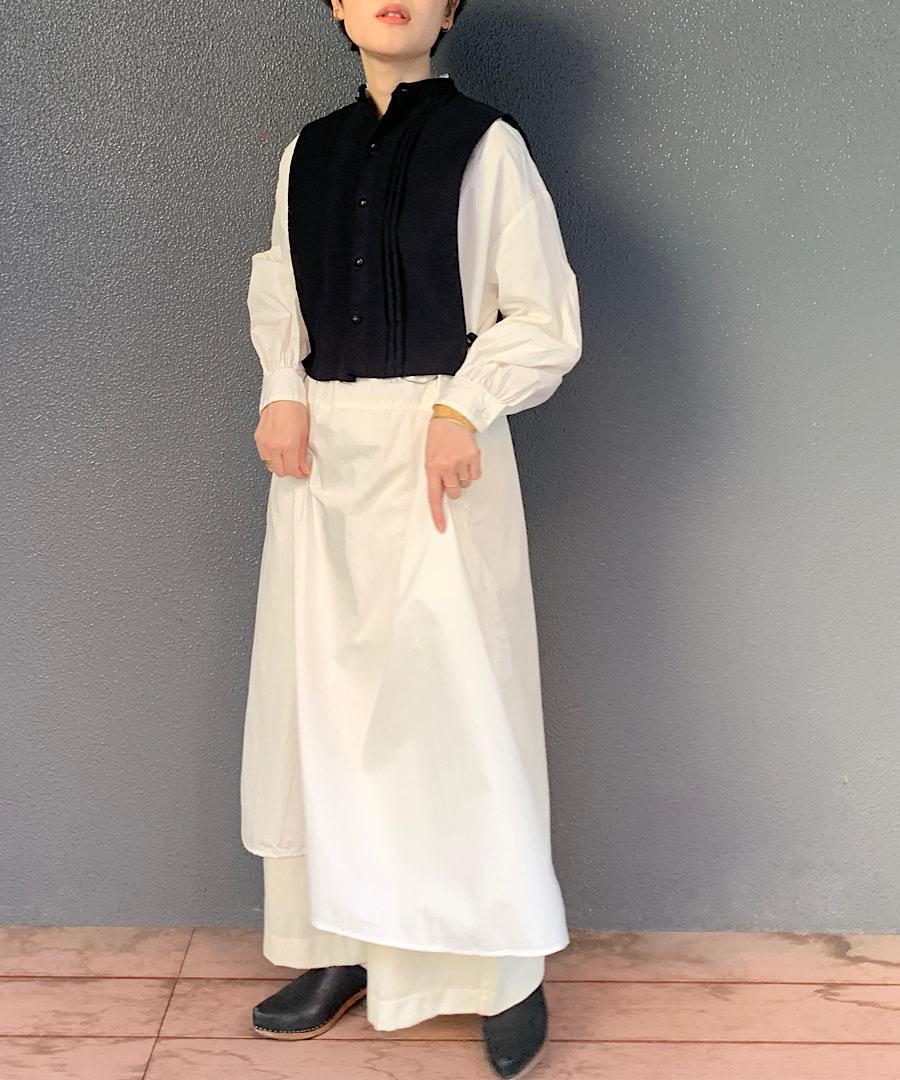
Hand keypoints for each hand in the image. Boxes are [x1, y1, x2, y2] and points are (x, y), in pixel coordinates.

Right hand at [254, 400, 310, 478]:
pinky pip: (263, 456)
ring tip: (287, 457)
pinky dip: (271, 457)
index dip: (299, 474)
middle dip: (289, 471)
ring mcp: (264, 443)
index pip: (292, 470)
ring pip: (270, 465)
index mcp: (288, 444)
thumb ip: (302, 453)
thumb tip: (302, 467)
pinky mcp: (258, 439)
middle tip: (296, 466)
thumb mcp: (305, 433)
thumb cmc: (295, 409)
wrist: (282, 396)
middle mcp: (274, 445)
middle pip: (280, 471)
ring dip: (279, 464)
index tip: (303, 472)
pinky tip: (278, 451)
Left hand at [425, 417, 480, 531]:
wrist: (452, 418)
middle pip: (454, 494)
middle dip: (453, 488)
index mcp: (432, 468)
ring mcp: (461, 463)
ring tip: (458, 462)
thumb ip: (435, 475)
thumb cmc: (438, 437)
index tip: (441, 528)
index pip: (434, 498)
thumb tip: (443, 494)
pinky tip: (466, 459)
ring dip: (463, 478)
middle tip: (451, 474)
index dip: (438, 515)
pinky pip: (475, 476)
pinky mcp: (473, 458)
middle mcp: (446, 467)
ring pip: (465, 485)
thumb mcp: (429, 456)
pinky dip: (472, 471)